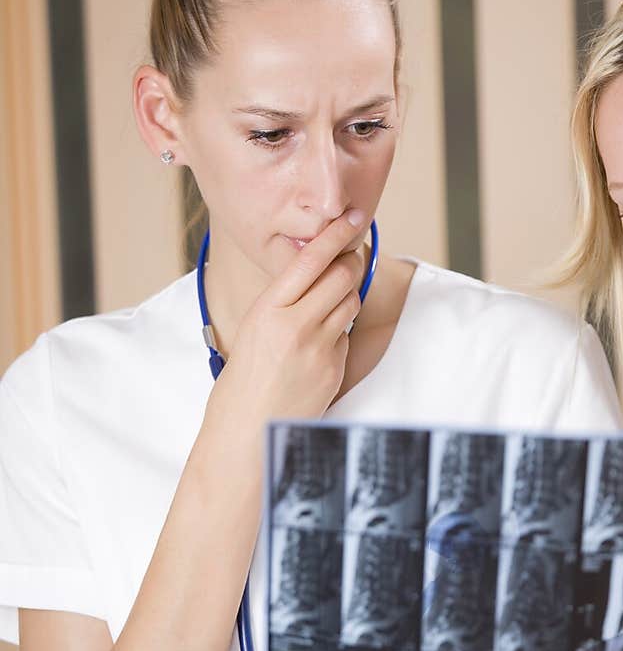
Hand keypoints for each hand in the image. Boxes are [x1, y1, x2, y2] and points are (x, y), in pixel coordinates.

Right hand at [209, 209, 367, 431]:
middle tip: (351, 254)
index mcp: (267, 310)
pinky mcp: (335, 369)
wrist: (247, 431)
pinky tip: (320, 342)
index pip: (311, 260)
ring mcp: (319, 349)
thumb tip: (315, 273)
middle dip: (351, 261)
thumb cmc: (242, 380)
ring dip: (347, 293)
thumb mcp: (252, 329)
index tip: (352, 219)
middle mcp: (295, 326)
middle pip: (341, 276)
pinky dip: (339, 330)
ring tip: (332, 298)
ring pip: (350, 302)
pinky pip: (346, 336)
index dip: (336, 235)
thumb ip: (282, 301)